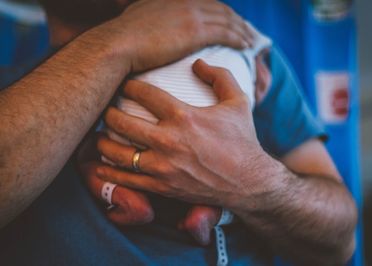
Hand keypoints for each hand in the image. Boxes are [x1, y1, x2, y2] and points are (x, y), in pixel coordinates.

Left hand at [94, 59, 268, 207]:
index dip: (129, 86)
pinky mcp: (162, 186)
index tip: (124, 85)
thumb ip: (220, 76)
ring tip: (99, 136)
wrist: (249, 182)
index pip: (145, 94)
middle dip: (108, 113)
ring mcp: (163, 166)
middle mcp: (169, 140)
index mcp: (184, 116)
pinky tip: (100, 166)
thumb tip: (197, 63)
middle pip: (123, 122)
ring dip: (103, 142)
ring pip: (119, 153)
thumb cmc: (243, 140)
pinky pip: (128, 180)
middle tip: (105, 109)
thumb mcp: (239, 102)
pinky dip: (110, 173)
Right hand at [107, 0, 253, 71]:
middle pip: (220, 9)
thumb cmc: (124, 41)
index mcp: (173, 0)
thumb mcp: (138, 21)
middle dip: (236, 20)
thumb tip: (154, 32)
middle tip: (247, 30)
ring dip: (241, 29)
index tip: (230, 21)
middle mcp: (185, 2)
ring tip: (251, 40)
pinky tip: (246, 45)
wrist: (118, 46)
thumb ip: (152, 21)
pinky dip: (239, 37)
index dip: (221, 12)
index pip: (205, 3)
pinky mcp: (195, 30)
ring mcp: (191, 14)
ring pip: (226, 19)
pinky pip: (226, 32)